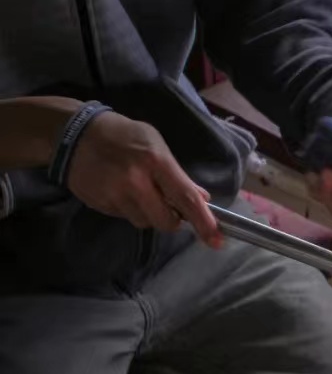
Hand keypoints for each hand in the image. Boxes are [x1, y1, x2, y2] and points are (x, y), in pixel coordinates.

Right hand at [67, 111, 222, 246]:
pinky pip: (124, 218)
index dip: (204, 222)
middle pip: (166, 222)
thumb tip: (202, 199)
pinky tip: (119, 190)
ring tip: (137, 190)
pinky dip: (128, 209)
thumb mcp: (156, 144)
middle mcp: (135, 181)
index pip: (186, 199)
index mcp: (155, 161)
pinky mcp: (99, 203)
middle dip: (172, 219)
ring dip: (148, 213)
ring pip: (144, 222)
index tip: (216, 241)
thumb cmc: (124, 135)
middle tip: (167, 204)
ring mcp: (114, 194)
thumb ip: (179, 174)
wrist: (74, 133)